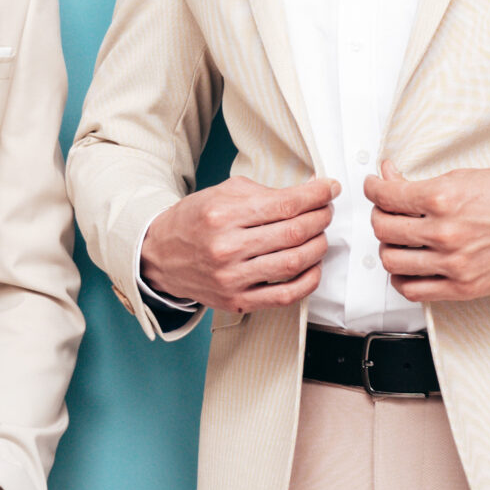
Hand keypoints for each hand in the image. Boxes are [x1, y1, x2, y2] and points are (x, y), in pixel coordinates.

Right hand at [139, 175, 337, 312]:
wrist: (160, 257)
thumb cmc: (193, 222)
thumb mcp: (221, 194)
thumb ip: (262, 193)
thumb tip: (306, 193)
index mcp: (223, 215)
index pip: (285, 204)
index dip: (316, 195)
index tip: (329, 189)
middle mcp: (227, 247)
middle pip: (294, 232)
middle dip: (320, 218)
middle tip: (326, 211)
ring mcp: (232, 278)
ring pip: (294, 262)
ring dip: (318, 246)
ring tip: (320, 236)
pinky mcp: (237, 301)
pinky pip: (285, 295)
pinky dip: (308, 281)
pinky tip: (313, 267)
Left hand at [364, 161, 489, 302]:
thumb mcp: (468, 175)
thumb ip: (425, 181)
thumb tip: (392, 177)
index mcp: (444, 198)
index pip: (386, 196)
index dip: (373, 188)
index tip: (374, 186)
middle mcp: (445, 232)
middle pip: (383, 229)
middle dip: (379, 215)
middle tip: (387, 209)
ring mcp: (454, 263)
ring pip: (392, 261)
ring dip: (388, 247)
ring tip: (397, 238)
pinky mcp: (463, 287)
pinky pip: (414, 290)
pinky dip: (402, 278)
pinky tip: (407, 266)